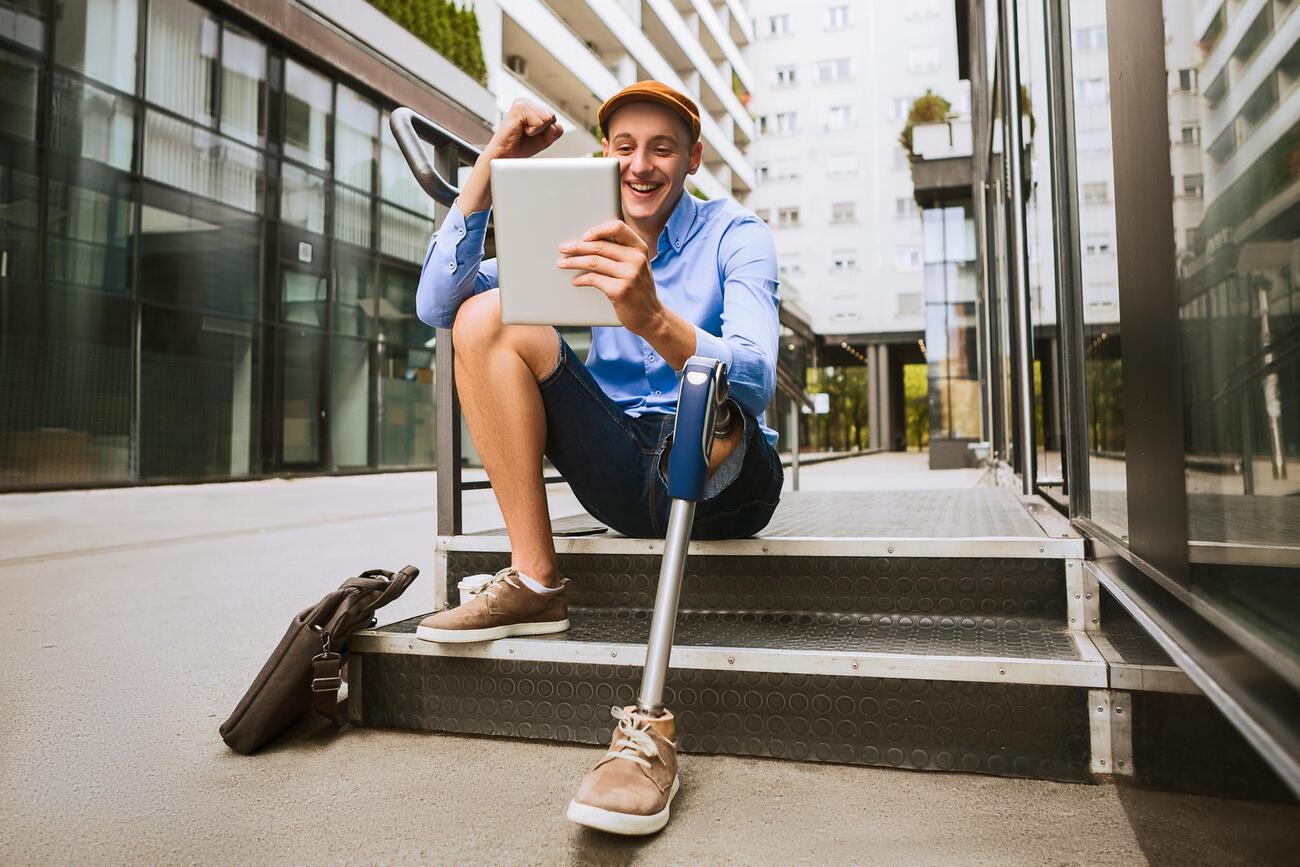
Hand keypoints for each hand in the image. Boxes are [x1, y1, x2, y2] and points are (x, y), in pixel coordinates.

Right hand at [486, 98, 563, 159]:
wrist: (505, 154)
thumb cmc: (521, 146)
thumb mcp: (544, 139)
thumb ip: (555, 132)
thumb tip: (556, 126)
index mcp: (532, 106)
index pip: (553, 117)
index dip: (546, 130)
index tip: (531, 134)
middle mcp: (526, 102)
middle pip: (552, 116)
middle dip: (543, 130)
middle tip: (526, 134)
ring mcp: (522, 103)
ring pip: (547, 118)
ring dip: (537, 130)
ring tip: (523, 132)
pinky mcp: (519, 108)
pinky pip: (540, 122)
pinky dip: (532, 131)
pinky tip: (520, 130)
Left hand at [557, 221, 663, 335]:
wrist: (651, 316)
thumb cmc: (639, 289)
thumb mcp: (637, 265)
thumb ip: (622, 252)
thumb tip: (589, 242)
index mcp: (640, 248)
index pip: (617, 227)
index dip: (598, 230)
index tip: (584, 236)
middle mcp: (636, 259)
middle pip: (600, 246)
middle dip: (577, 246)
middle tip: (563, 248)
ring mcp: (630, 275)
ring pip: (594, 262)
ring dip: (574, 262)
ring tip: (562, 263)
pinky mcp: (621, 290)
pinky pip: (594, 279)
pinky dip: (581, 279)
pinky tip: (576, 281)